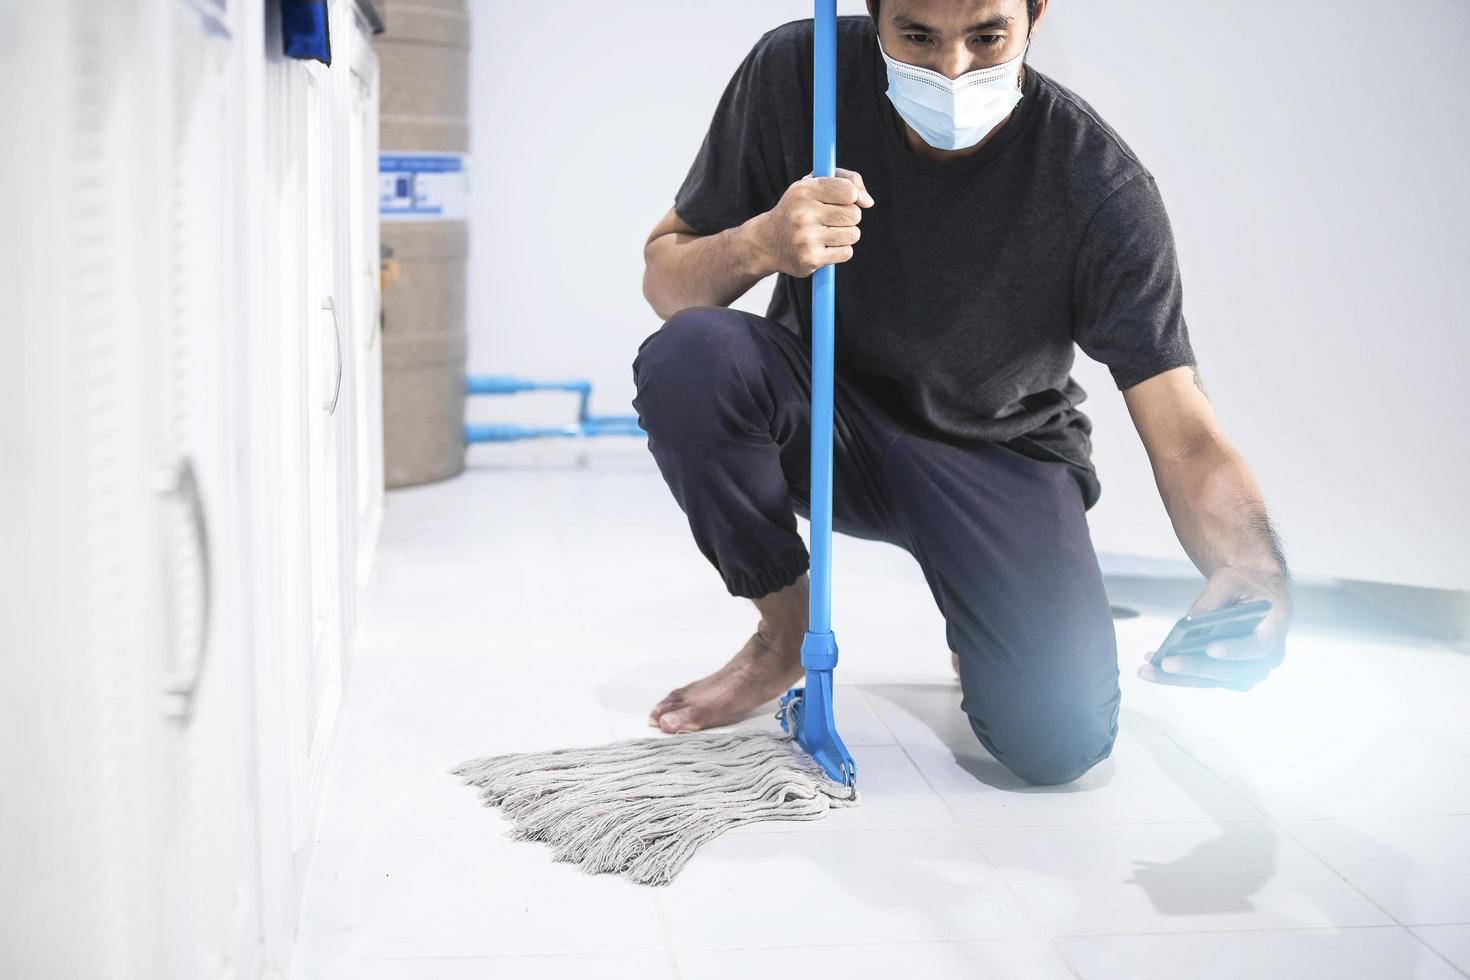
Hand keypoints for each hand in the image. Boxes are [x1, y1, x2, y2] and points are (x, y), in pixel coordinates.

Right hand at [749, 167, 873, 277]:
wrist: (767, 242)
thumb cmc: (798, 209)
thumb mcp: (814, 184)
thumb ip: (847, 181)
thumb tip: (868, 202)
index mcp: (804, 191)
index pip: (848, 190)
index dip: (853, 196)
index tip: (845, 200)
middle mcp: (803, 213)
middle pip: (854, 214)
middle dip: (850, 217)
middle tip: (833, 219)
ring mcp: (806, 238)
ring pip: (853, 234)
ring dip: (846, 235)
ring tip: (827, 233)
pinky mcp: (811, 259)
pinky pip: (846, 252)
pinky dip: (840, 250)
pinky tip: (824, 247)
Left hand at [1137, 565, 1292, 690]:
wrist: (1255, 590)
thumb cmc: (1243, 582)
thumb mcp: (1228, 582)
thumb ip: (1210, 604)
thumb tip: (1185, 627)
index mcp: (1274, 629)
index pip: (1257, 646)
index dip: (1235, 650)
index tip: (1210, 649)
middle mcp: (1267, 657)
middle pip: (1230, 670)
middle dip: (1194, 668)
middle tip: (1164, 663)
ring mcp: (1251, 670)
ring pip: (1214, 680)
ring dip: (1179, 678)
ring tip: (1147, 670)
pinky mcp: (1232, 675)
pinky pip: (1206, 678)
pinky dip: (1180, 675)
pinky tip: (1153, 668)